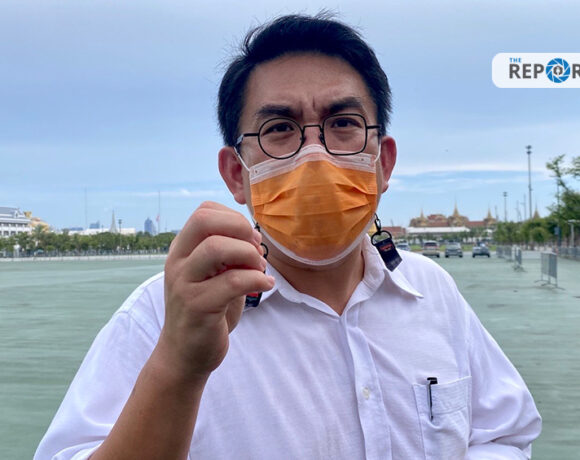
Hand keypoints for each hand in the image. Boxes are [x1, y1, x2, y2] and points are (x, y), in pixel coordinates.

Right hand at [158, 201, 273, 381]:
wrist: (184, 354)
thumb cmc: (206, 309)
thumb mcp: (213, 275)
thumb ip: (228, 254)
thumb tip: (255, 237)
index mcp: (182, 250)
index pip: (204, 211)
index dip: (234, 217)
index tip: (250, 238)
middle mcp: (178, 262)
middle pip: (204, 221)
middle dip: (239, 227)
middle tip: (255, 249)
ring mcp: (184, 283)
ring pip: (216, 248)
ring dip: (248, 254)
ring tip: (260, 268)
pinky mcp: (197, 307)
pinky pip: (232, 281)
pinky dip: (257, 279)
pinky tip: (265, 285)